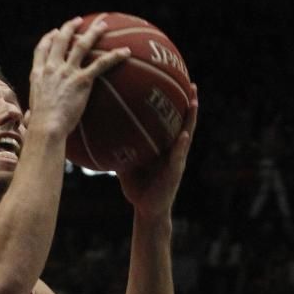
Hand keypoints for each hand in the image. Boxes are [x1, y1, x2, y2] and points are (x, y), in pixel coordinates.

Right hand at [26, 17, 129, 138]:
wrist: (46, 126)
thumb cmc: (38, 126)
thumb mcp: (31, 112)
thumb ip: (31, 111)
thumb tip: (29, 118)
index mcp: (38, 74)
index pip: (41, 49)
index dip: (48, 38)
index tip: (54, 32)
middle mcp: (51, 68)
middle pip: (61, 40)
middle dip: (70, 28)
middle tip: (79, 21)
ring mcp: (67, 72)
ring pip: (81, 45)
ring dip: (93, 33)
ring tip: (102, 25)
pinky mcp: (82, 80)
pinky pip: (101, 63)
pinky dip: (115, 56)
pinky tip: (126, 52)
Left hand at [118, 85, 198, 217]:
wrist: (147, 210)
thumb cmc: (138, 187)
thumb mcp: (126, 164)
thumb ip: (119, 148)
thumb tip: (100, 133)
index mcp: (164, 147)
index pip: (170, 121)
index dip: (173, 104)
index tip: (174, 83)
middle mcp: (174, 150)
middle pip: (183, 122)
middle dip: (189, 103)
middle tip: (191, 83)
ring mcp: (177, 160)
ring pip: (186, 135)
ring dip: (191, 119)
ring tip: (193, 101)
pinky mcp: (175, 173)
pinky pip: (178, 157)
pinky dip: (181, 146)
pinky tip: (184, 136)